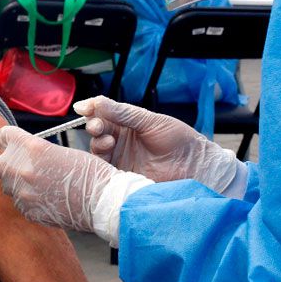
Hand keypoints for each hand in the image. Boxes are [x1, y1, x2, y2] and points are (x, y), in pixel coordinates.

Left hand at [0, 126, 151, 244]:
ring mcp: (24, 193)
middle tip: (24, 166)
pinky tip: (47, 198)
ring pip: (8, 186)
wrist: (103, 200)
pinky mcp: (29, 211)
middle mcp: (23, 169)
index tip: (11, 144)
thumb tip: (20, 153)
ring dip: (19, 183)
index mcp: (32, 148)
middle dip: (8, 164)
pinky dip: (28, 200)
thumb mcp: (60, 151)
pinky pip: (19, 203)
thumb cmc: (89, 171)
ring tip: (41, 184)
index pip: (2, 137)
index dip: (7, 140)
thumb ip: (34, 151)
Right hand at [73, 97, 239, 191]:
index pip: (102, 114)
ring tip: (108, 142)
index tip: (85, 108)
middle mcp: (120, 141)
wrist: (196, 166)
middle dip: (93, 127)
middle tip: (97, 127)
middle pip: (96, 132)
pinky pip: (105, 171)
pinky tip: (109, 158)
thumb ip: (122, 112)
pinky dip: (101, 164)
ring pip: (97, 151)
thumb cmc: (179, 140)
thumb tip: (94, 103)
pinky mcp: (122, 178)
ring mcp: (120, 160)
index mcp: (126, 124)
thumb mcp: (150, 120)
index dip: (92, 110)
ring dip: (97, 144)